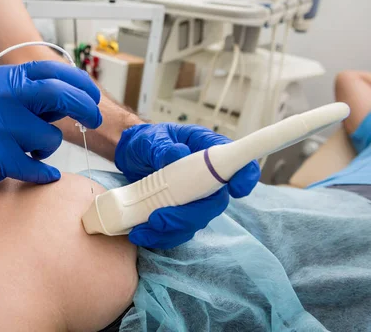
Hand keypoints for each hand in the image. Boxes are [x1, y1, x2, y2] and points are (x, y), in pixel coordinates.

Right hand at [0, 61, 101, 185]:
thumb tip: (80, 97)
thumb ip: (39, 96)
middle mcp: (1, 96)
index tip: (93, 97)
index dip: (80, 83)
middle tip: (93, 120)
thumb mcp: (9, 97)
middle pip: (57, 94)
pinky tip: (42, 172)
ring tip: (30, 149)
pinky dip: (45, 172)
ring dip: (48, 147)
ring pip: (49, 136)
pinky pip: (37, 166)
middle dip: (83, 107)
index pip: (53, 71)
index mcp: (7, 78)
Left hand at [115, 123, 259, 248]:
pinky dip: (161, 236)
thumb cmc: (147, 140)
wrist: (131, 156)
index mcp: (208, 150)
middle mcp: (208, 177)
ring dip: (170, 231)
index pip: (240, 164)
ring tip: (141, 231)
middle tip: (158, 219)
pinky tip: (142, 234)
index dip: (244, 178)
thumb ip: (163, 147)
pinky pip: (180, 230)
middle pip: (215, 204)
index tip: (236, 190)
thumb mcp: (151, 138)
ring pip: (196, 221)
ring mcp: (196, 196)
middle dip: (189, 217)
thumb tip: (178, 154)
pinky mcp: (181, 211)